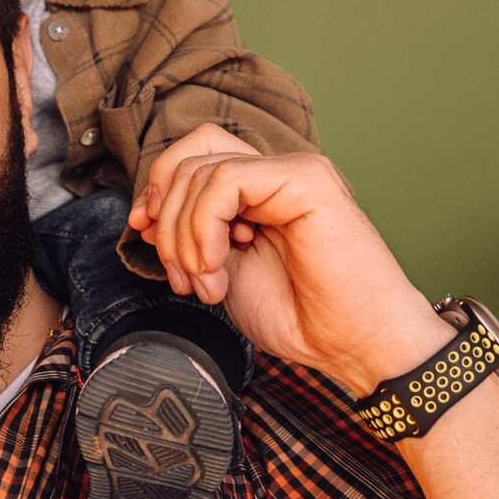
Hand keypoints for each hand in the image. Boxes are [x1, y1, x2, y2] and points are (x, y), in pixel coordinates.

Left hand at [131, 125, 455, 395]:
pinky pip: (225, 181)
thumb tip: (146, 212)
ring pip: (199, 171)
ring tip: (210, 283)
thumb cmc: (303, 317)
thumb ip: (192, 236)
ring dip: (185, 238)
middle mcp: (276, 174)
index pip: (192, 155)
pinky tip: (220, 266)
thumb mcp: (224, 271)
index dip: (157, 189)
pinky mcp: (305, 180)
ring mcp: (293, 172)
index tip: (144, 234)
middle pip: (189, 155)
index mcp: (259, 192)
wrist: (354, 344)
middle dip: (165, 221)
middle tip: (185, 276)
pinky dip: (204, 227)